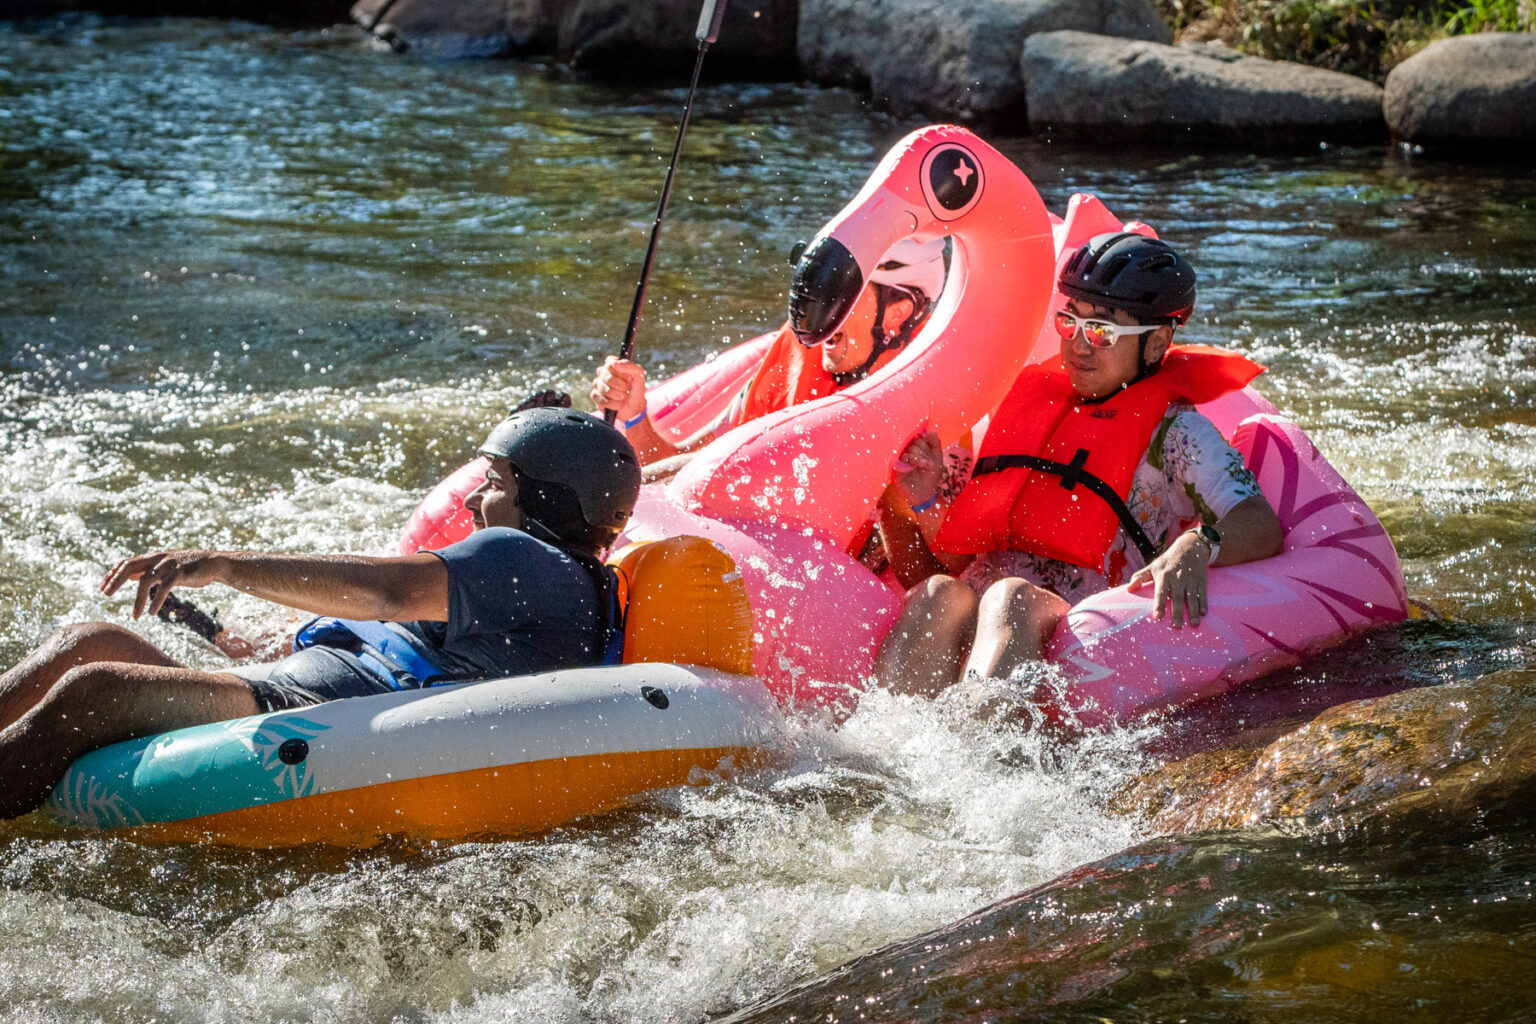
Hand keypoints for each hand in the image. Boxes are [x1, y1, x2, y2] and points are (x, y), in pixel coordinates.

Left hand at [101, 550, 223, 618]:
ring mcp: (168, 565)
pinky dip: (156, 601)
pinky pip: (164, 588)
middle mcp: (157, 559)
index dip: (112, 574)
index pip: (126, 563)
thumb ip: (149, 570)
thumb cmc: (188, 567)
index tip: (102, 588)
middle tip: (105, 594)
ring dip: (138, 600)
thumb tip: (132, 577)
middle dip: (115, 580)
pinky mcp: (180, 573)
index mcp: (152, 558)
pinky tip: (152, 612)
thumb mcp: (165, 567)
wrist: (212, 563)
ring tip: (135, 616)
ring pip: (145, 580)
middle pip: (129, 566)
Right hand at [590, 357, 646, 422]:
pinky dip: (615, 404)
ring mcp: (597, 384)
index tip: (630, 379)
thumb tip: (615, 364)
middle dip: (622, 386)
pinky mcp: (595, 396)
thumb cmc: (636, 389)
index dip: (622, 374)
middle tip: (628, 389)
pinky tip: (619, 404)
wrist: (634, 407)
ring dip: (619, 396)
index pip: (612, 364)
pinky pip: (603, 401)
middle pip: (608, 378)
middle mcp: (602, 372)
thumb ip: (630, 366)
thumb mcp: (639, 375)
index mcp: (612, 364)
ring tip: (624, 397)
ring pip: (605, 390)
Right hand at [891, 427, 943, 509]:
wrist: (926, 494)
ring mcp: (901, 461)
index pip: (919, 439)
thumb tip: (932, 431)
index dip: (926, 443)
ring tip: (928, 465)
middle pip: (914, 444)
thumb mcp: (937, 459)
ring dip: (920, 457)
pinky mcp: (896, 471)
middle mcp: (907, 453)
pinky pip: (902, 461)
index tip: (933, 452)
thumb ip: (935, 445)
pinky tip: (918, 466)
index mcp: (915, 449)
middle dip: (924, 452)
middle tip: (930, 462)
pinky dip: (913, 462)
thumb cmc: (931, 477)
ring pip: (908, 451)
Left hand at [1127, 530, 1210, 627]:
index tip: (1158, 617)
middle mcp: (1177, 578)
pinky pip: (1202, 592)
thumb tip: (1128, 589)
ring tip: (1194, 624)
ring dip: (1193, 611)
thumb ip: (1140, 577)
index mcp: (1164, 576)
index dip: (1159, 605)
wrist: (1190, 547)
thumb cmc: (1168, 561)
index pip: (1160, 593)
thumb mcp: (1153, 567)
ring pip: (1191, 597)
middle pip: (1177, 598)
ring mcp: (1190, 579)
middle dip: (1177, 613)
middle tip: (1177, 626)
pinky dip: (1203, 602)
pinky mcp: (1201, 579)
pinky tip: (1203, 613)